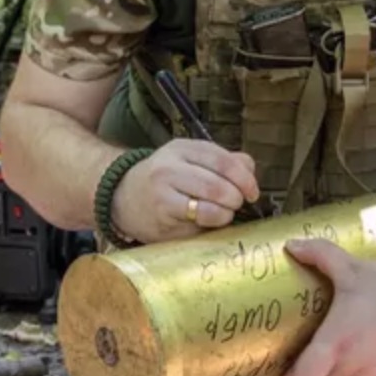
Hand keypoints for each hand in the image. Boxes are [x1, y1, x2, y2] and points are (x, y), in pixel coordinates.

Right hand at [111, 140, 259, 243]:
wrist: (122, 196)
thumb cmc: (164, 179)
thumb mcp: (188, 159)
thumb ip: (221, 161)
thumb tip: (249, 169)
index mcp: (180, 149)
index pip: (221, 159)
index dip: (244, 178)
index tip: (253, 192)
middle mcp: (169, 168)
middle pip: (217, 185)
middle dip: (235, 198)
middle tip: (238, 205)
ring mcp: (163, 194)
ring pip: (208, 207)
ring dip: (225, 214)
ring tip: (224, 215)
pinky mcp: (161, 219)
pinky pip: (196, 226)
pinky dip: (209, 227)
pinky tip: (206, 224)